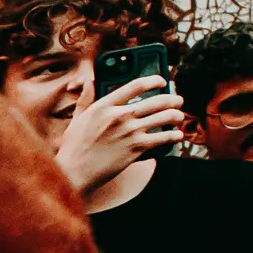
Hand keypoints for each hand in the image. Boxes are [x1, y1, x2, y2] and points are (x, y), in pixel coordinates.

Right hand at [60, 76, 186, 193]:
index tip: (162, 81)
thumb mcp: (78, 118)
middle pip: (156, 101)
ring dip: (176, 116)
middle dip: (173, 99)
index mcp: (104, 106)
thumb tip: (89, 81)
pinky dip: (173, 136)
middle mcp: (119, 116)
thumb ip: (86, 99)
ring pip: (164, 117)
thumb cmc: (74, 147)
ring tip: (179, 117)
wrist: (74, 173)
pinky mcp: (136, 148)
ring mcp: (129, 132)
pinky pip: (163, 138)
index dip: (154, 80)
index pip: (135, 86)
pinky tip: (177, 135)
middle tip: (178, 100)